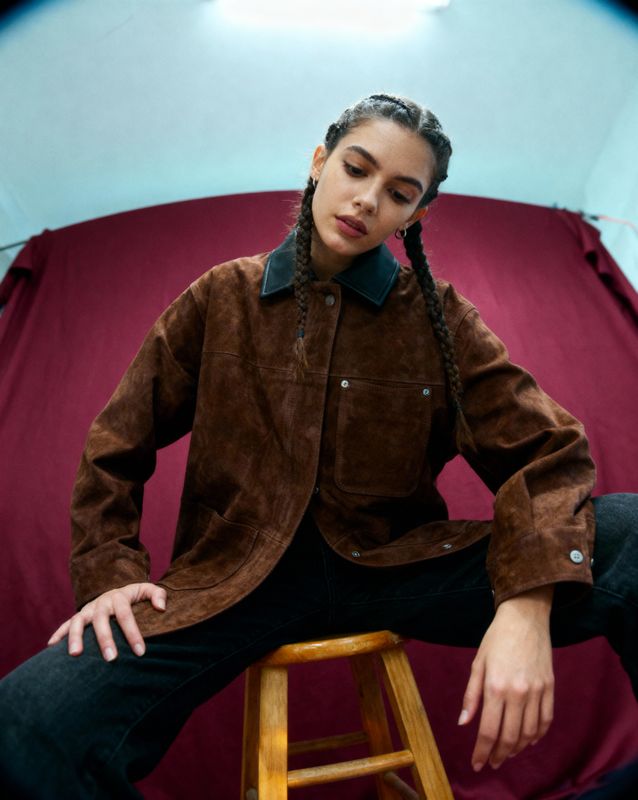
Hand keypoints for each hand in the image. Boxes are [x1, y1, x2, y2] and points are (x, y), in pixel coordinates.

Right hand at [47, 582, 166, 660]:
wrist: (116, 589)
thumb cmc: (134, 596)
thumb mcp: (147, 590)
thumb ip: (157, 594)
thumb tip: (161, 608)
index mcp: (119, 597)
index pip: (126, 615)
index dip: (133, 633)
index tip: (141, 652)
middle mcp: (101, 602)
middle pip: (102, 620)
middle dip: (105, 639)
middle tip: (111, 659)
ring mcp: (88, 609)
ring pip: (79, 621)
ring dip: (76, 637)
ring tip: (76, 655)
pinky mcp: (79, 616)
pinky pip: (66, 624)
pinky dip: (58, 634)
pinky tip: (51, 647)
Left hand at [458, 586, 554, 770]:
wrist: (525, 618)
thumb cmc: (496, 638)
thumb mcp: (478, 663)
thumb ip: (471, 695)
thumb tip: (463, 722)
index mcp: (495, 687)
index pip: (488, 730)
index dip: (482, 751)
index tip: (476, 764)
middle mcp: (517, 693)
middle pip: (509, 737)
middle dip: (499, 755)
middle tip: (491, 762)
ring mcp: (537, 692)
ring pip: (529, 733)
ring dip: (518, 749)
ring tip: (507, 753)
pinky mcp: (550, 688)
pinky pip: (546, 721)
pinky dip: (537, 736)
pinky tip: (528, 740)